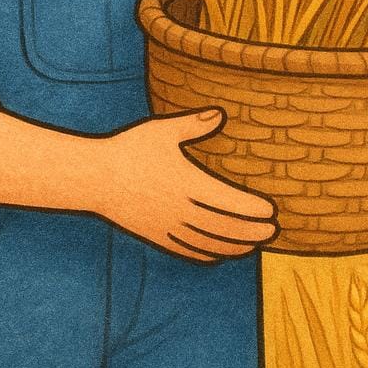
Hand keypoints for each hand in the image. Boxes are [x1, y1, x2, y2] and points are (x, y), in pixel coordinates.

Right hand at [94, 108, 277, 261]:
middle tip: (272, 232)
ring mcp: (168, 227)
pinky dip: (208, 254)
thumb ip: (193, 123)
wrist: (96, 177)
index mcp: (186, 184)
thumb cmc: (130, 149)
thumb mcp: (162, 130)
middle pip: (224, 228)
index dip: (252, 209)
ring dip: (235, 246)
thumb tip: (221, 113)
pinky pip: (187, 251)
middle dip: (252, 232)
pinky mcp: (155, 236)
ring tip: (254, 245)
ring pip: (209, 243)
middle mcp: (180, 210)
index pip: (229, 202)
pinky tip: (220, 254)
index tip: (271, 211)